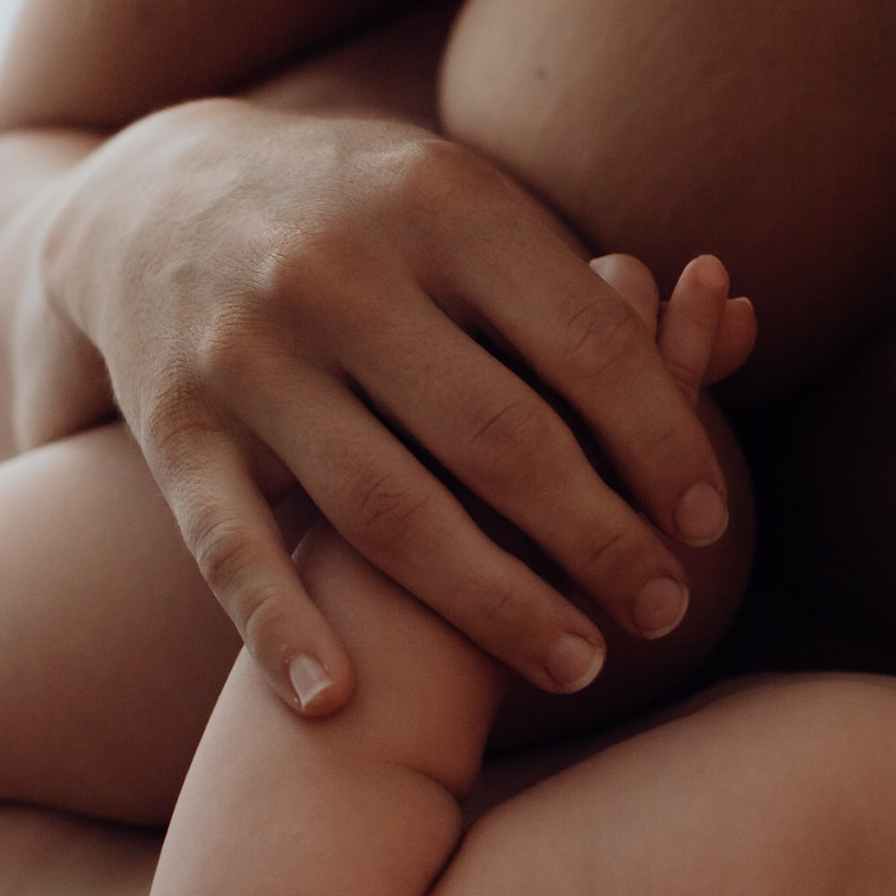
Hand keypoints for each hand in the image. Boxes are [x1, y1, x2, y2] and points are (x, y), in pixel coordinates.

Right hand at [29, 100, 750, 715]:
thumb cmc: (367, 222)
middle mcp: (337, 272)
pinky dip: (279, 628)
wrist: (150, 194)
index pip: (582, 345)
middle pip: (497, 437)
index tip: (709, 525)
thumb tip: (745, 325)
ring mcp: (245, 352)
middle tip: (668, 612)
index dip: (661, 443)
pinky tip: (339, 702)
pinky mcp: (169, 424)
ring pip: (384, 508)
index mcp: (440, 203)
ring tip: (581, 666)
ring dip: (492, 604)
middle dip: (599, 539)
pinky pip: (229, 546)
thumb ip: (586, 287)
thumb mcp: (471, 212)